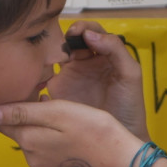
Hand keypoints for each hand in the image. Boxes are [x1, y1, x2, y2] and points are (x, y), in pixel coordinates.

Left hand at [0, 99, 142, 166]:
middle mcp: (30, 156)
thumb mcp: (58, 112)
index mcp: (27, 139)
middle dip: (24, 113)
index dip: (10, 102)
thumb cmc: (93, 128)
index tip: (26, 90)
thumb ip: (22, 113)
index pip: (1, 119)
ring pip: (31, 138)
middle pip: (16, 129)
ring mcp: (44, 166)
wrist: (121, 159)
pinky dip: (50, 136)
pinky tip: (67, 128)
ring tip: (59, 110)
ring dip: (39, 124)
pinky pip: (45, 148)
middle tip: (45, 95)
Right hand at [48, 22, 148, 139]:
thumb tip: (90, 34)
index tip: (77, 33)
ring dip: (48, 50)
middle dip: (62, 36)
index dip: (82, 27)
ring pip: (53, 55)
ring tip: (49, 53)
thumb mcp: (130, 73)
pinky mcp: (56, 93)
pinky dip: (36, 70)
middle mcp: (84, 63)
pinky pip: (42, 77)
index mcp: (103, 55)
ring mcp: (69, 77)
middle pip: (68, 40)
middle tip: (62, 43)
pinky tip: (38, 69)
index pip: (90, 31)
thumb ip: (115, 49)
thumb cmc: (130, 106)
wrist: (119, 139)